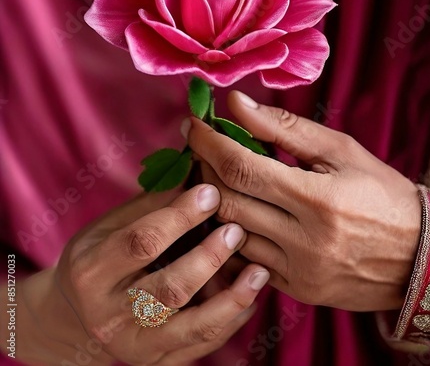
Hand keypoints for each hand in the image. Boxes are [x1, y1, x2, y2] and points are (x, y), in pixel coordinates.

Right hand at [0, 185, 268, 364]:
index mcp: (92, 272)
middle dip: (210, 257)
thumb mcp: (110, 227)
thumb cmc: (100, 258)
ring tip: (259, 271)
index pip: (142, 242)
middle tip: (237, 230)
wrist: (78, 316)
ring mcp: (133, 345)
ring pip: (191, 327)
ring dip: (231, 297)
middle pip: (169, 289)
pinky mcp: (155, 363)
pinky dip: (231, 321)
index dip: (180, 217)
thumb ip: (151, 206)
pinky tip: (250, 297)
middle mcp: (109, 315)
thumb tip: (194, 174)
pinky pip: (201, 346)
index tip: (212, 192)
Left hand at [186, 91, 421, 311]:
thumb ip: (285, 128)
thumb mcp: (341, 150)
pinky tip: (237, 211)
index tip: (193, 124)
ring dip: (213, 201)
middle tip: (202, 148)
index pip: (241, 168)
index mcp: (318, 199)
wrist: (420, 255)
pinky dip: (231, 234)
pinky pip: (244, 262)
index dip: (209, 143)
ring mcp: (297, 272)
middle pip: (226, 201)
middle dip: (204, 169)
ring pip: (228, 235)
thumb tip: (236, 104)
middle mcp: (303, 241)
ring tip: (216, 177)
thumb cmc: (382, 193)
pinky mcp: (296, 290)